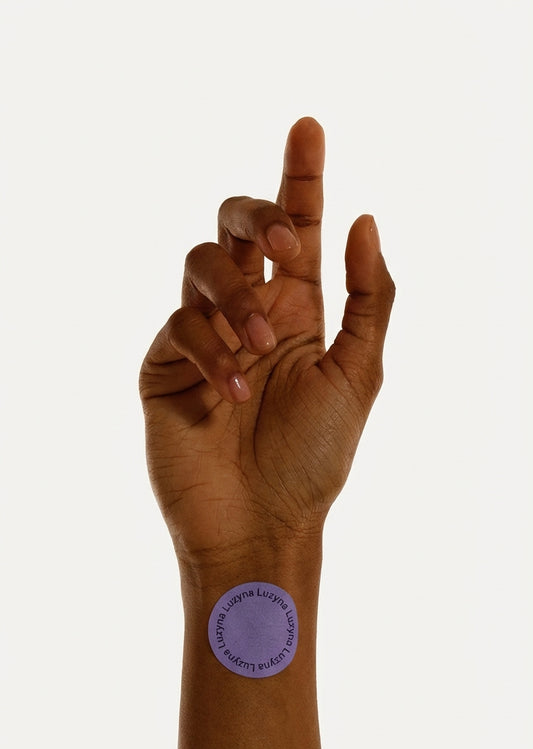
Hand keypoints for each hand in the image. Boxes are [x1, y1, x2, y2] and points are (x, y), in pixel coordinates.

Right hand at [139, 118, 394, 563]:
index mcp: (299, 310)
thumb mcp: (359, 374)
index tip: (310, 126)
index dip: (301, 176)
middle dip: (260, 217)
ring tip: (264, 348)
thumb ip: (369, 298)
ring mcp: (204, 336)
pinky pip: (180, 325)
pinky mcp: (165, 364)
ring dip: (237, 296)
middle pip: (239, 225)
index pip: (298, 229)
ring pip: (202, 263)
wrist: (262, 522)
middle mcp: (250, 313)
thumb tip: (364, 219)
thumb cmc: (314, 458)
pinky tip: (233, 392)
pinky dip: (212, 350)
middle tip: (291, 246)